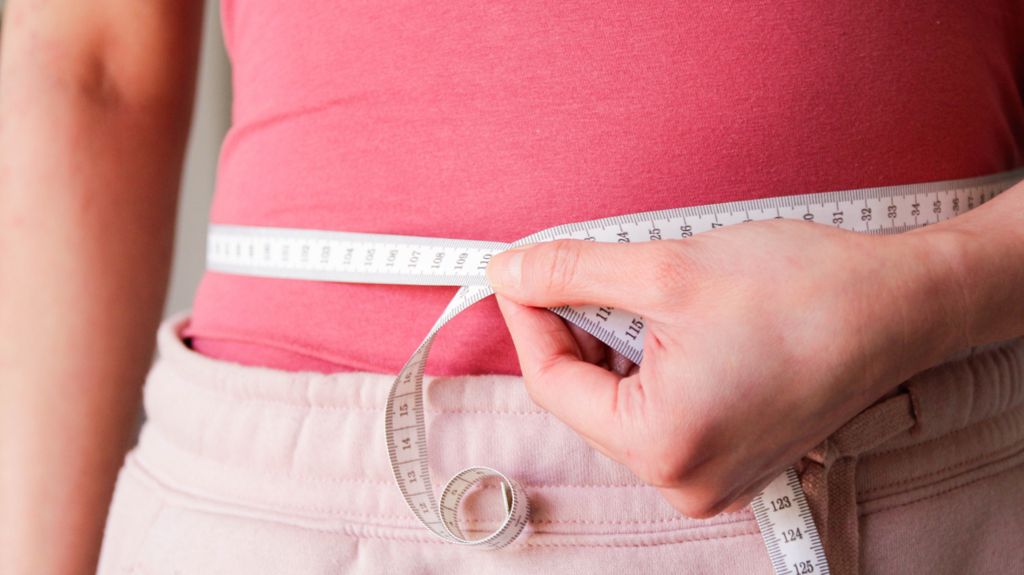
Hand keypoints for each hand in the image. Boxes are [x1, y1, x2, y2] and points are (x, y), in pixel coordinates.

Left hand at [486, 219, 959, 517]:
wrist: (901, 304)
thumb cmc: (803, 289)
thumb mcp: (666, 268)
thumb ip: (572, 272)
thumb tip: (510, 274)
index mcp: (662, 445)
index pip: (551, 383)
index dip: (528, 319)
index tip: (520, 272)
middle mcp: (684, 481)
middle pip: (587, 396)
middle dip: (577, 327)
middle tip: (587, 268)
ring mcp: (711, 477)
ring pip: (623, 401)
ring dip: (616, 341)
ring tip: (649, 290)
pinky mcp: (733, 459)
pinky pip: (662, 411)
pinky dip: (651, 363)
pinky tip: (673, 320)